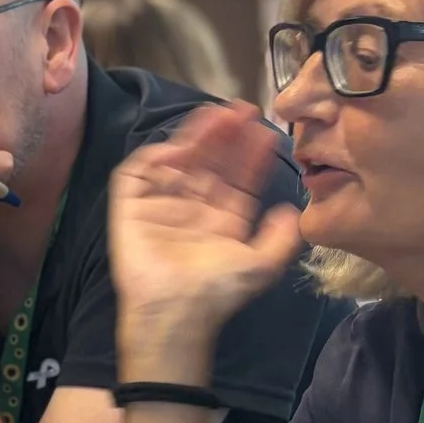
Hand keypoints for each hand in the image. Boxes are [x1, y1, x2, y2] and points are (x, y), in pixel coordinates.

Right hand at [110, 102, 301, 375]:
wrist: (176, 312)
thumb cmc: (217, 292)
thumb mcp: (263, 264)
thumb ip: (282, 238)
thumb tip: (292, 210)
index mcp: (222, 218)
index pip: (237, 176)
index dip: (250, 153)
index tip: (265, 129)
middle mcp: (192, 207)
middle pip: (209, 160)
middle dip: (225, 135)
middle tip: (243, 110)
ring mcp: (161, 206)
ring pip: (177, 160)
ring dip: (195, 136)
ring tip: (216, 116)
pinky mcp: (131, 209)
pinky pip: (136, 175)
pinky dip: (152, 157)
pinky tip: (177, 145)